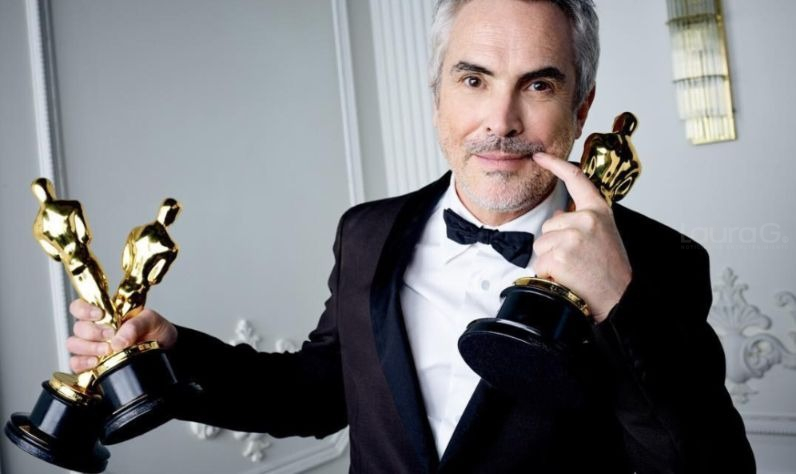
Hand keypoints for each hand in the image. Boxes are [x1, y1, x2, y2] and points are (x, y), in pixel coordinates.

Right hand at [67, 299, 177, 372]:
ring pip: (74, 345)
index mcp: (106, 314)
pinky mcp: (93, 364)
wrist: (166, 349)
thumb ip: (136, 324)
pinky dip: (83, 364)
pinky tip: (96, 363)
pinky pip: (76, 364)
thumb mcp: (152, 320)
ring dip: (88, 348)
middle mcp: (95, 329)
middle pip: (77, 328)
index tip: (99, 315)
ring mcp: (92, 347)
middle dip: (92, 332)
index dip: (84, 309)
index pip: (80, 307)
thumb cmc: (156, 331)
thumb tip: (118, 340)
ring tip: (106, 350)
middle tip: (110, 335)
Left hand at [531, 152, 631, 322]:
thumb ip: (583, 220)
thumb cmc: (611, 270)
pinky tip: (566, 276)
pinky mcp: (560, 254)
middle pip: (549, 223)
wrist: (619, 297)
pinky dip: (547, 272)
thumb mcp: (604, 235)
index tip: (539, 155)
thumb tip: (559, 214)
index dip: (555, 164)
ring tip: (573, 268)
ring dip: (550, 258)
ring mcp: (572, 235)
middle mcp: (586, 219)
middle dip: (555, 242)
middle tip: (577, 259)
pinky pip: (539, 261)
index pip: (576, 180)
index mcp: (599, 211)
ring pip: (541, 243)